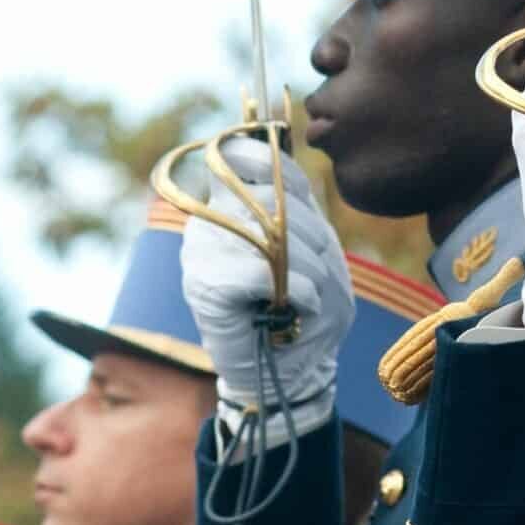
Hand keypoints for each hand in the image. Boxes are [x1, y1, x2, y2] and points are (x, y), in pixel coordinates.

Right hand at [181, 135, 353, 436]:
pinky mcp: (205, 287)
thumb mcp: (317, 250)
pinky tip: (301, 307)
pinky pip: (260, 272)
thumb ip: (303, 210)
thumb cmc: (307, 305)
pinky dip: (296, 290)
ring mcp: (201, 251)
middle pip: (269, 195)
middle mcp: (208, 220)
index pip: (244, 155)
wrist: (289, 369)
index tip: (302, 200)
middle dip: (313, 234)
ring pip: (268, 234)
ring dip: (309, 267)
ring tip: (312, 295)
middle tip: (323, 272)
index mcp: (231, 203)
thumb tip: (289, 189)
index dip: (278, 167)